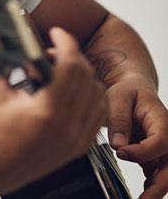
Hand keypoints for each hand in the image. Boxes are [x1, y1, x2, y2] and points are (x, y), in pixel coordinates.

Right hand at [0, 27, 107, 195]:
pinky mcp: (79, 146)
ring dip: (84, 76)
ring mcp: (77, 139)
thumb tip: (27, 46)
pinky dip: (90, 97)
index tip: (57, 32)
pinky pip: (99, 115)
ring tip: (62, 71)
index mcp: (48, 112)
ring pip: (99, 95)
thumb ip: (14, 66)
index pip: (71, 66)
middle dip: (73, 56)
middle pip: (88, 77)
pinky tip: (72, 90)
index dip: (66, 43)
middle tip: (53, 50)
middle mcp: (68, 127)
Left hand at [106, 74, 167, 198]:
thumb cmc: (126, 92)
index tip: (122, 153)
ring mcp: (164, 148)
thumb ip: (118, 120)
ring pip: (166, 173)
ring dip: (156, 188)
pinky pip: (157, 174)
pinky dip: (151, 185)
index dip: (143, 151)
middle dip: (159, 184)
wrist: (133, 90)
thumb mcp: (117, 97)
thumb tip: (118, 146)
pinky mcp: (156, 156)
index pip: (161, 141)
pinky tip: (142, 195)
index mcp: (161, 120)